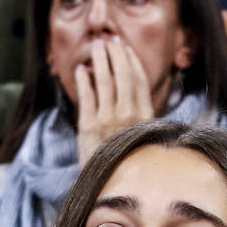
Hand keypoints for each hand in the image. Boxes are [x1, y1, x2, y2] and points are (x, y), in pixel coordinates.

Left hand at [74, 36, 154, 164]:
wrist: (111, 187)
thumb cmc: (127, 163)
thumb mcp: (142, 139)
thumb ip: (140, 116)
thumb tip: (134, 91)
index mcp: (144, 117)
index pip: (139, 81)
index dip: (132, 61)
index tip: (126, 48)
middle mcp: (128, 116)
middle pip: (123, 75)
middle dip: (116, 53)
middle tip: (110, 39)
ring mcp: (108, 120)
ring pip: (105, 81)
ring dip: (100, 60)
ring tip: (96, 46)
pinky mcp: (89, 126)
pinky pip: (86, 96)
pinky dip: (84, 80)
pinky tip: (81, 69)